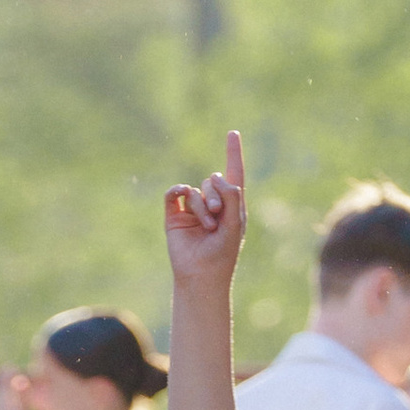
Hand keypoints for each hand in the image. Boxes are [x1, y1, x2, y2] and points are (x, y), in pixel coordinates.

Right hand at [164, 131, 246, 290]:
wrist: (201, 276)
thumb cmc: (222, 254)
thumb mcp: (234, 224)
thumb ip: (231, 196)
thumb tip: (216, 174)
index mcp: (231, 207)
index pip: (233, 175)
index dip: (233, 154)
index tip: (233, 133)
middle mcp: (212, 206)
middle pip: (212, 181)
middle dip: (215, 196)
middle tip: (217, 217)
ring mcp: (192, 210)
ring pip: (195, 189)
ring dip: (201, 206)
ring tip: (207, 227)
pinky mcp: (175, 215)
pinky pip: (175, 192)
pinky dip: (178, 191)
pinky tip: (181, 194)